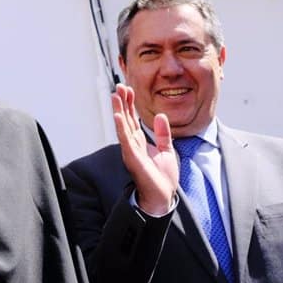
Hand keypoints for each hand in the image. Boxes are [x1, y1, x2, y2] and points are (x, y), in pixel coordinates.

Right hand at [111, 84, 177, 215]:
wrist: (163, 196)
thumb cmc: (163, 177)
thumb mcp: (167, 149)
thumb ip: (162, 133)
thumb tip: (160, 115)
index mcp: (140, 141)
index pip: (132, 118)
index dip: (130, 103)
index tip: (128, 89)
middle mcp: (132, 144)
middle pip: (125, 119)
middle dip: (122, 102)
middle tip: (119, 86)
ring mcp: (131, 151)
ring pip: (123, 127)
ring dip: (118, 111)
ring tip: (115, 96)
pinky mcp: (132, 158)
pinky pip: (125, 141)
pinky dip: (121, 128)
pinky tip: (118, 117)